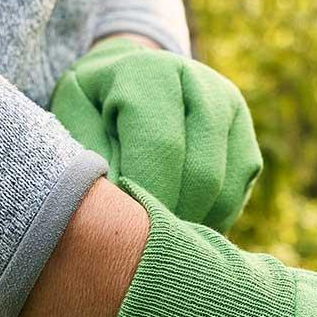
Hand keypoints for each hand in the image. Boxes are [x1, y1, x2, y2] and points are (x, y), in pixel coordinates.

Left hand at [51, 38, 260, 232]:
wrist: (124, 73)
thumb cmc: (91, 106)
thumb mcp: (72, 121)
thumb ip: (90, 160)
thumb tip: (119, 210)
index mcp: (151, 74)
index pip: (162, 147)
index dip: (148, 196)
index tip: (126, 229)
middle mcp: (200, 83)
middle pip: (202, 173)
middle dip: (172, 217)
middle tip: (142, 243)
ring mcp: (229, 107)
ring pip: (224, 187)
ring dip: (192, 223)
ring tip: (156, 236)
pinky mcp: (244, 133)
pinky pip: (236, 191)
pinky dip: (209, 217)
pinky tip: (177, 221)